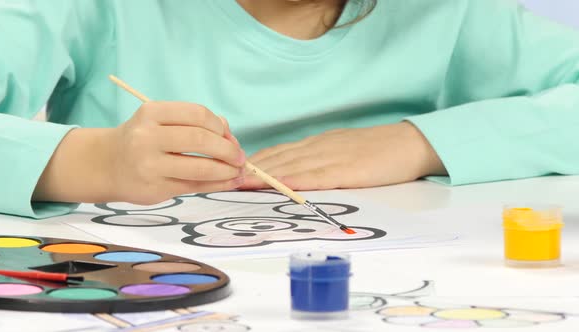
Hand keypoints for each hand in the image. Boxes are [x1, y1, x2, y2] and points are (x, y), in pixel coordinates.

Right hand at [109, 102, 245, 203]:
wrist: (106, 165)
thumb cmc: (143, 140)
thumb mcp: (160, 121)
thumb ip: (195, 125)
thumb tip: (231, 137)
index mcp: (151, 113)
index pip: (198, 114)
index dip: (221, 127)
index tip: (229, 137)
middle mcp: (147, 137)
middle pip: (201, 140)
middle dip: (228, 149)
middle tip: (240, 157)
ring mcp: (149, 165)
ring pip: (201, 167)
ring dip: (227, 171)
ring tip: (238, 171)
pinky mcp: (155, 189)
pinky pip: (195, 186)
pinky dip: (218, 184)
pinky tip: (229, 182)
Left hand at [240, 122, 444, 190]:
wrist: (411, 143)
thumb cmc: (380, 151)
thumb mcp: (344, 151)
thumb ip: (321, 160)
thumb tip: (297, 173)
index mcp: (319, 143)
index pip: (280, 152)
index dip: (255, 163)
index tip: (234, 172)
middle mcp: (320, 147)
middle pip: (279, 158)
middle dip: (250, 171)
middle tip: (226, 180)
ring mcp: (333, 157)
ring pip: (292, 165)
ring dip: (264, 176)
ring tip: (241, 184)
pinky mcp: (348, 170)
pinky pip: (317, 175)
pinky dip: (295, 180)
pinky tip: (280, 185)